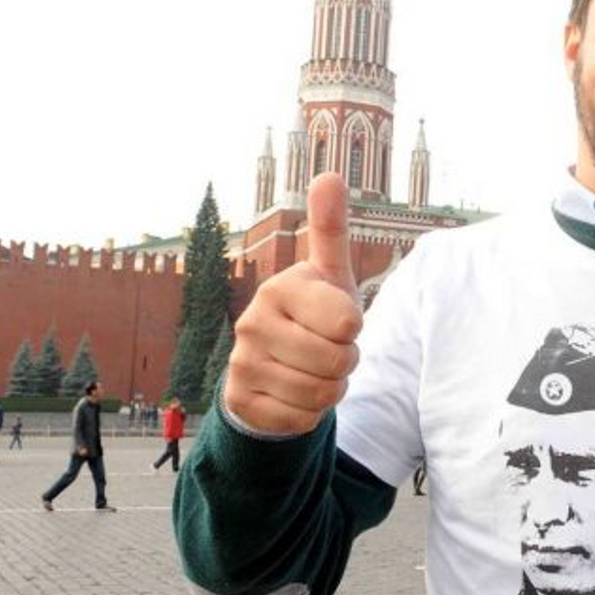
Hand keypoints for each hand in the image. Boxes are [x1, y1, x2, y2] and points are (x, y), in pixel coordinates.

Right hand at [223, 173, 363, 435]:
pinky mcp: (239, 401)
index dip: (355, 329)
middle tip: (328, 349)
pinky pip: (300, 419)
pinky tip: (294, 394)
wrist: (276, 364)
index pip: (349, 323)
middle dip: (346, 362)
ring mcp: (241, 363)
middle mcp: (252, 322)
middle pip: (338, 361)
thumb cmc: (315, 314)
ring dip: (330, 388)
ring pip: (321, 394)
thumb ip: (331, 229)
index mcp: (280, 287)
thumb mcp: (329, 274)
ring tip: (314, 369)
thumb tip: (330, 174)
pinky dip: (308, 413)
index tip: (338, 320)